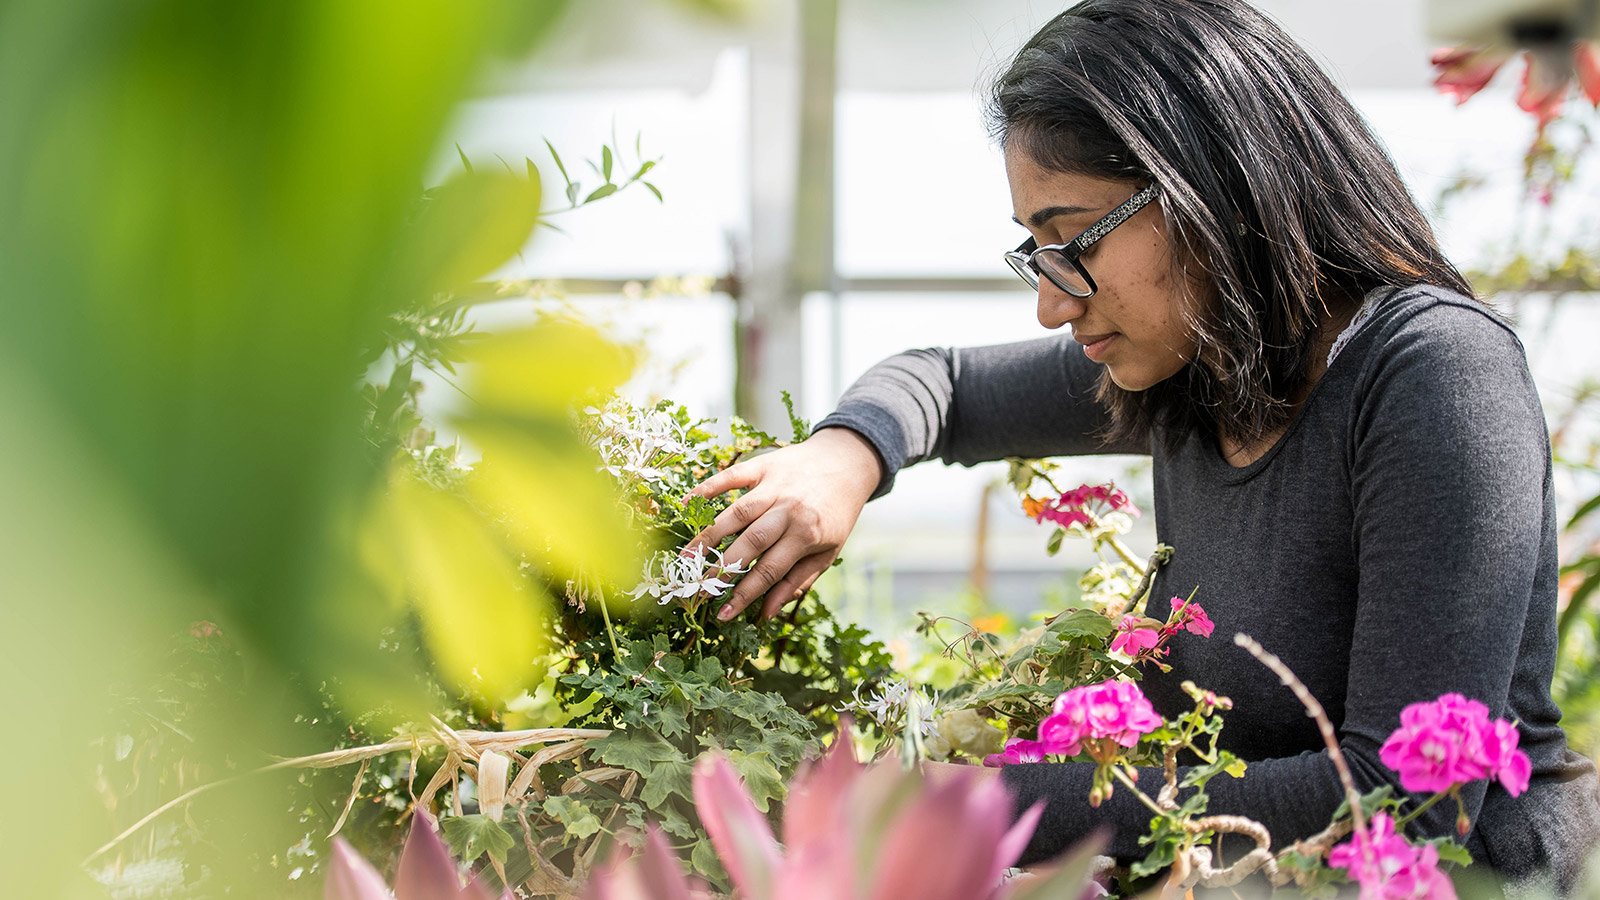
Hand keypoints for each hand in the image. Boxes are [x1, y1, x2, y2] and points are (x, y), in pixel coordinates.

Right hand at [685, 427, 882, 621]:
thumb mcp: (827, 552)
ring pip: (736, 513)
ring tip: (685, 559)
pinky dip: (707, 488)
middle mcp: (789, 510)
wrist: (847, 463)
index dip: (745, 594)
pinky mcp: (762, 465)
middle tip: (696, 590)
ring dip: (707, 536)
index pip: (770, 570)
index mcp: (808, 534)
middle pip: (750, 543)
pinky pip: (731, 476)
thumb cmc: (835, 514)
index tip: (723, 614)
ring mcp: (774, 485)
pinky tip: (687, 505)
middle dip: (721, 569)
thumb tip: (767, 614)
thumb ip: (797, 582)